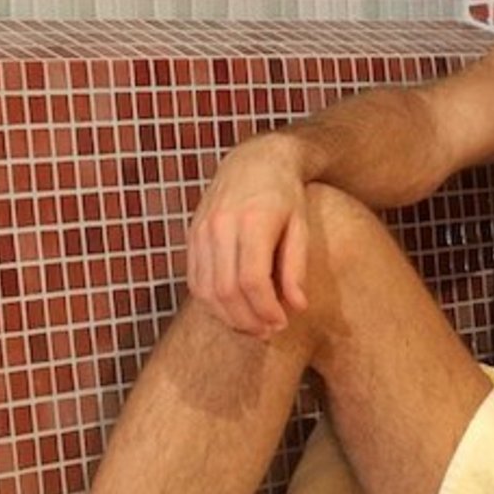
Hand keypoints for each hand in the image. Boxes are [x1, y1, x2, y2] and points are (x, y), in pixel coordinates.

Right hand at [186, 140, 311, 337]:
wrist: (255, 161)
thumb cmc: (286, 194)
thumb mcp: (301, 225)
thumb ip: (296, 266)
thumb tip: (297, 306)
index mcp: (252, 221)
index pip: (251, 279)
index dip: (265, 309)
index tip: (281, 324)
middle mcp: (220, 225)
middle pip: (225, 289)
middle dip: (247, 319)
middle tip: (268, 332)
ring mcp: (201, 231)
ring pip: (205, 289)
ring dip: (227, 316)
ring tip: (253, 327)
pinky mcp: (192, 236)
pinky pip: (194, 279)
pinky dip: (211, 302)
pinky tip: (232, 311)